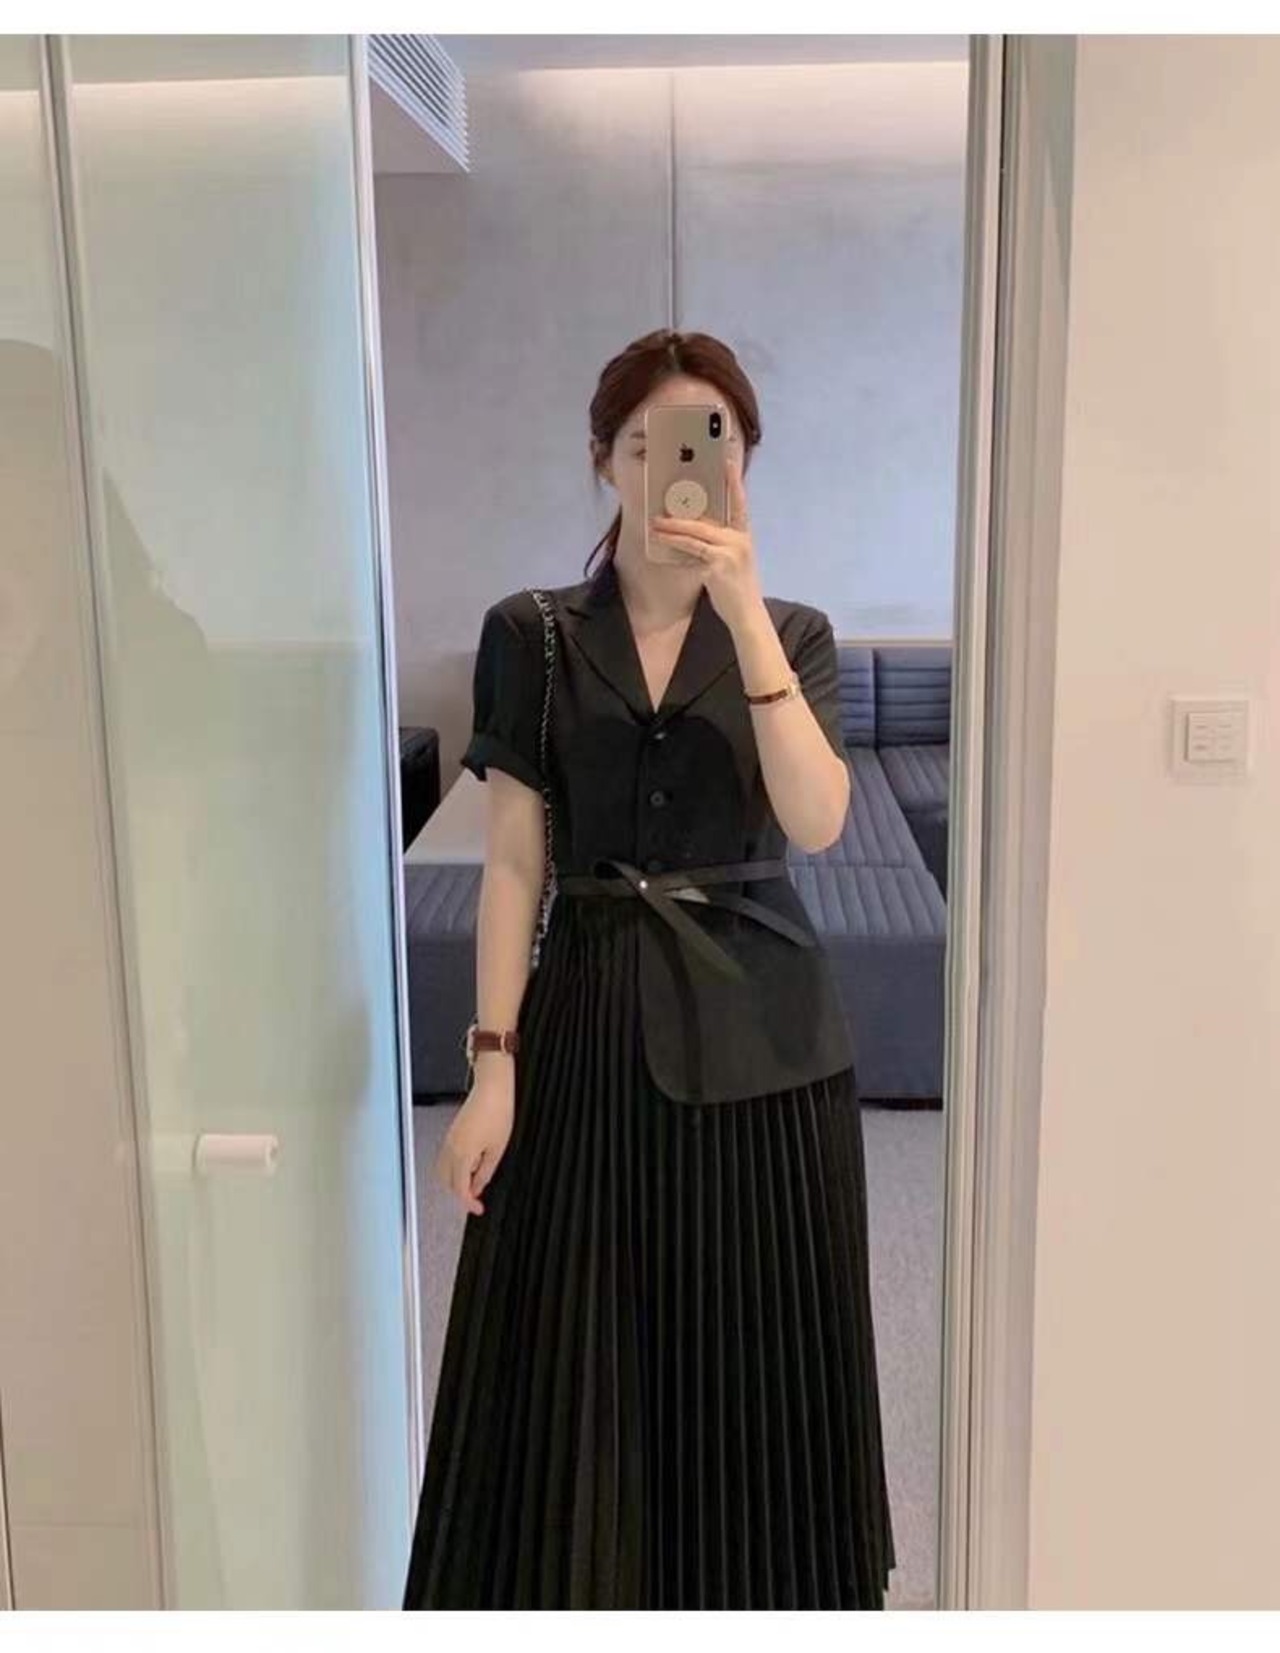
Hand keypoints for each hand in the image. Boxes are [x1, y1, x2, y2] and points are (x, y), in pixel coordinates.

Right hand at [434, 1066, 514, 1215]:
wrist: (492, 1087)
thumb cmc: (498, 1113)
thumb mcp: (498, 1149)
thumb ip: (485, 1172)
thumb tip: (478, 1187)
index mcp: (462, 1155)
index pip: (459, 1189)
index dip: (469, 1203)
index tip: (478, 1208)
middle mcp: (451, 1148)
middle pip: (446, 1181)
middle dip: (460, 1191)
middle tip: (478, 1194)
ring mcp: (449, 1139)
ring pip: (443, 1169)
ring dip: (456, 1178)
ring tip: (477, 1175)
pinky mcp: (452, 1132)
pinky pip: (447, 1157)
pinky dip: (456, 1166)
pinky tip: (473, 1161)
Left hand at [649, 457, 764, 632]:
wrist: (747, 613)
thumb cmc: (738, 589)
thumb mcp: (735, 562)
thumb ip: (721, 545)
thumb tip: (696, 534)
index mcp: (744, 536)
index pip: (740, 503)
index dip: (733, 481)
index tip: (726, 461)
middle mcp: (739, 540)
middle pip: (705, 521)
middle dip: (681, 517)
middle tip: (662, 510)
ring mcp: (730, 552)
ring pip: (695, 535)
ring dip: (672, 531)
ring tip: (656, 526)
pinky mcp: (718, 566)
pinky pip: (692, 553)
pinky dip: (677, 548)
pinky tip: (665, 545)